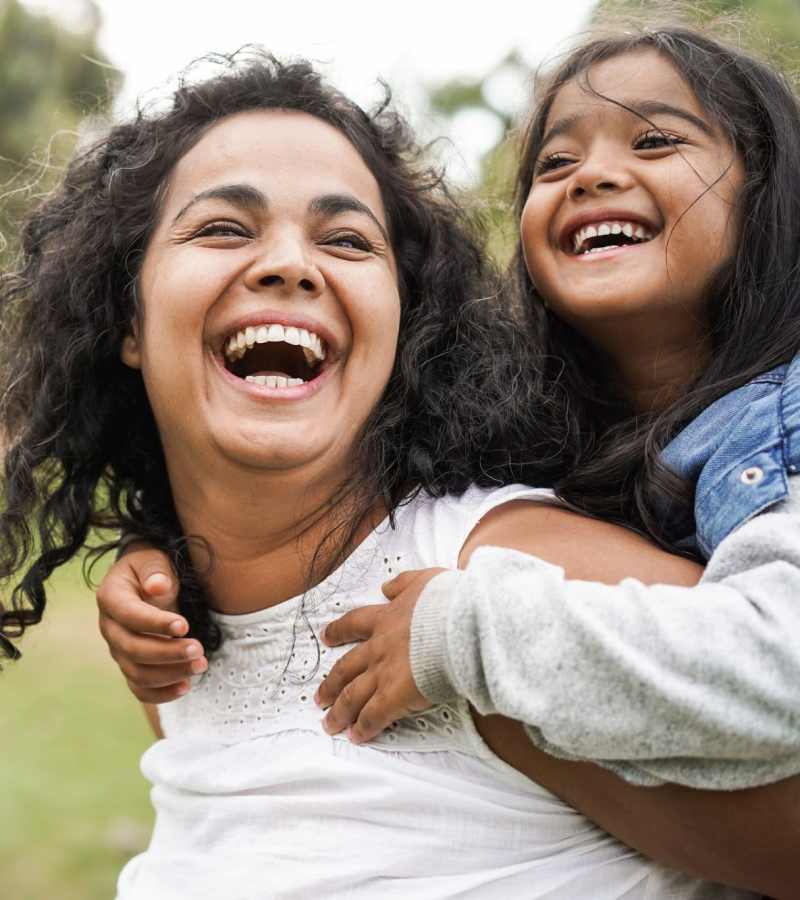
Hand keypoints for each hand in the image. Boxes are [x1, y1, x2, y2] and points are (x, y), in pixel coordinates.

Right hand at [96, 545, 206, 702]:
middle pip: (132, 649)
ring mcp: (118, 649)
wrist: (146, 579)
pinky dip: (161, 693)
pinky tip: (186, 687)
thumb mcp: (153, 559)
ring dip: (170, 674)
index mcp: (111, 598)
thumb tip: (157, 586)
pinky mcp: (131, 664)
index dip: (155, 623)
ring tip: (200, 665)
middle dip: (167, 653)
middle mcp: (109, 627)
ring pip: (137, 672)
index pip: (129, 616)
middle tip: (199, 650)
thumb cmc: (151, 567)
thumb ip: (155, 571)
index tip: (185, 626)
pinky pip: (140, 687)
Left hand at [315, 567, 445, 742]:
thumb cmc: (448, 602)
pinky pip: (372, 716)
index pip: (355, 624)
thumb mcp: (424, 580)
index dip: (339, 631)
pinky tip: (357, 737)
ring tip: (331, 724)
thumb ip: (403, 583)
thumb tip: (386, 586)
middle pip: (346, 668)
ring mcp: (383, 673)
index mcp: (386, 618)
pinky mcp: (394, 696)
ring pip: (352, 696)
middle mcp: (379, 647)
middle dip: (331, 684)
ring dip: (340, 711)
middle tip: (319, 696)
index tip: (327, 637)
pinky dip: (363, 728)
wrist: (459, 624)